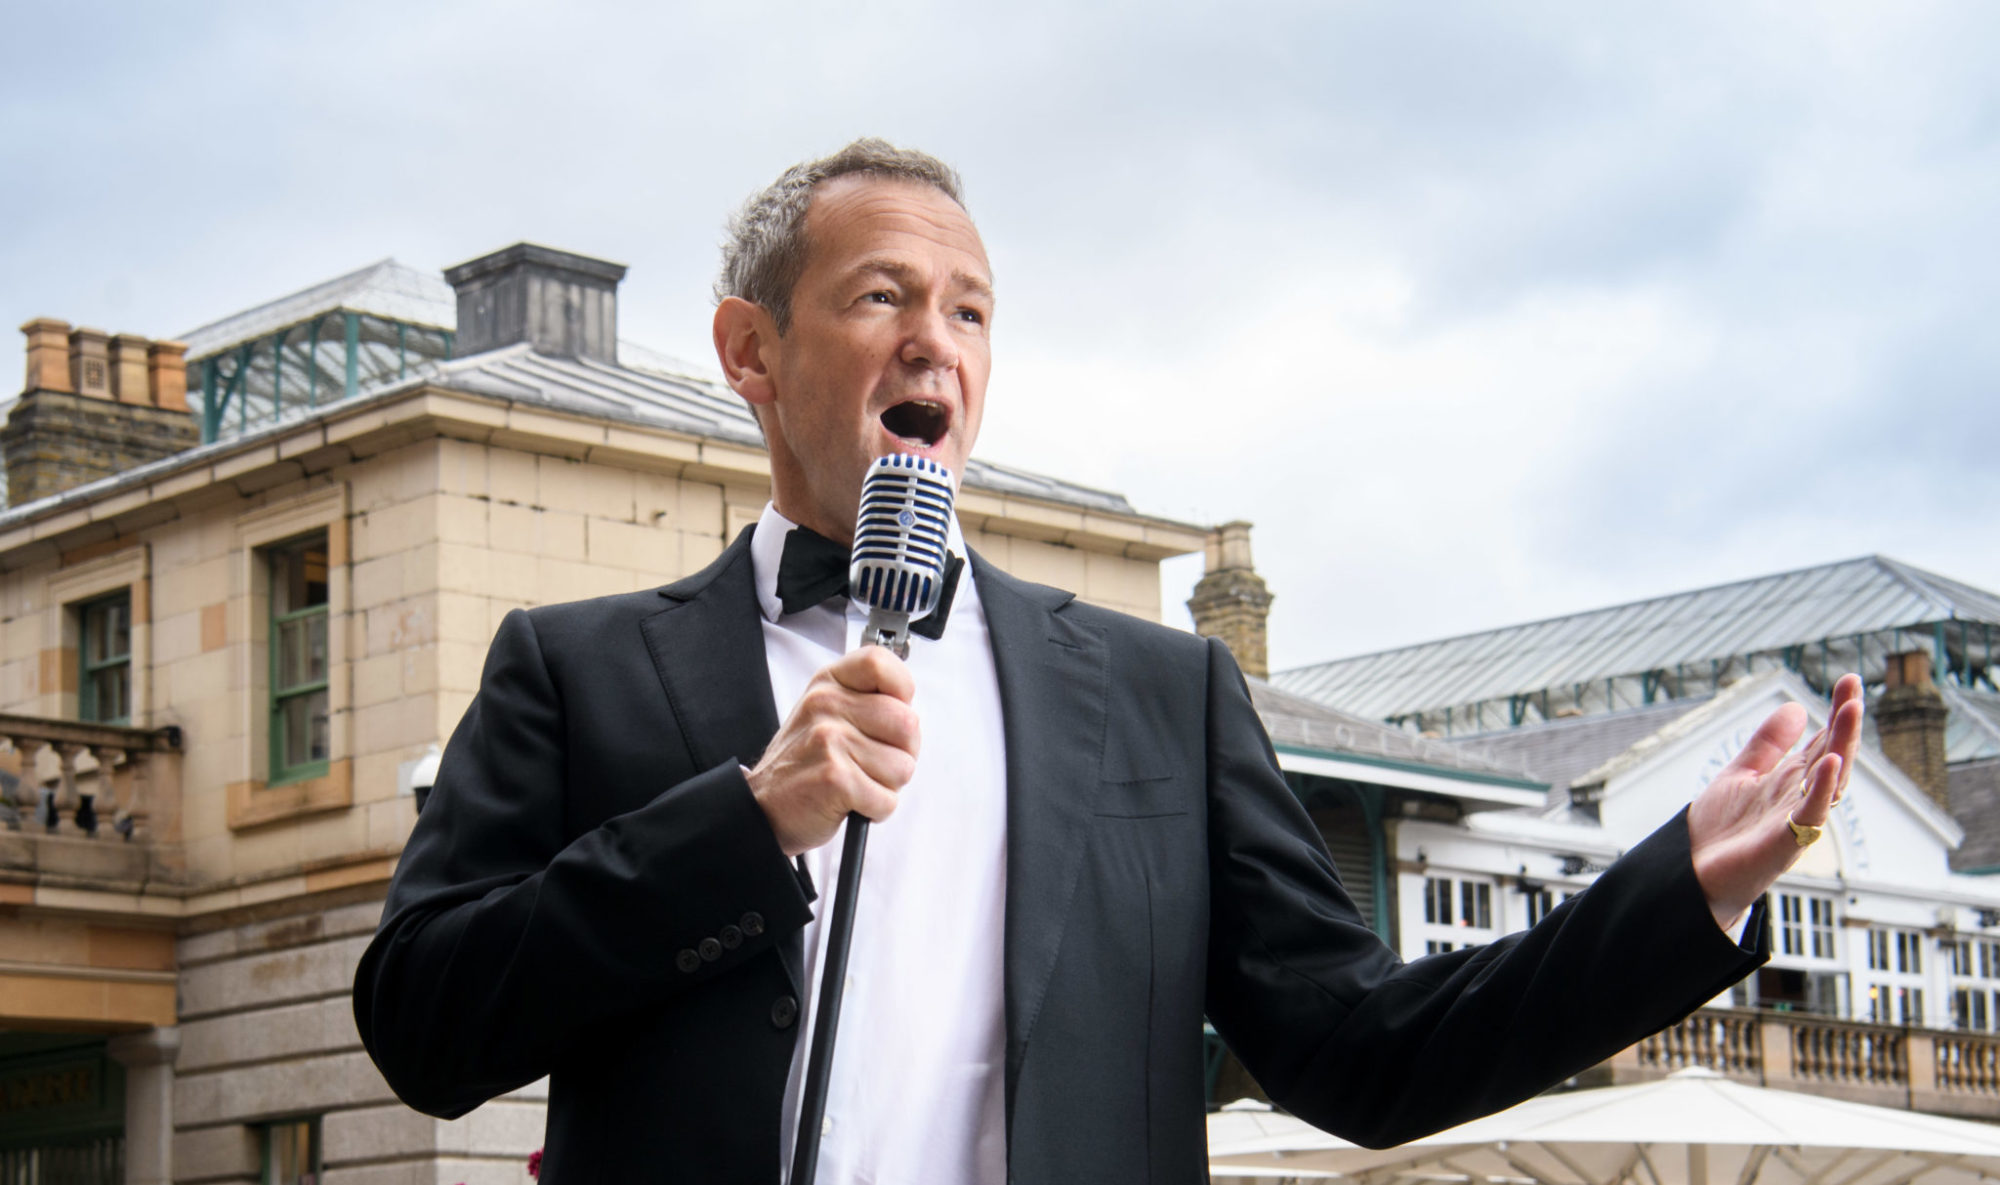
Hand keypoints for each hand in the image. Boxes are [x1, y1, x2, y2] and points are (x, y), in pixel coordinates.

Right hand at [746, 647, 919, 856]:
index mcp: (829, 683)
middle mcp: (826, 705)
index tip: (889, 716)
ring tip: (857, 782)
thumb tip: (911, 711)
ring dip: (887, 785)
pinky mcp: (835, 778)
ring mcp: (829, 739)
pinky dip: (876, 809)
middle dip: (902, 753)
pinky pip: (887, 799)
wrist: (763, 808)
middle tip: (872, 763)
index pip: (881, 663)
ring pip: (903, 766)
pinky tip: (851, 801)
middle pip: (907, 723)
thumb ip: (869, 701)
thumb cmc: (805, 763)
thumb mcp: (827, 714)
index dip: (901, 692)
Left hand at [1687, 673, 1864, 930]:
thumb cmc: (1721, 830)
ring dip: (1842, 746)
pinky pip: (1810, 814)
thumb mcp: (1742, 774)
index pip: (1823, 740)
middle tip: (1855, 687)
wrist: (1694, 876)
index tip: (1849, 679)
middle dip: (1846, 722)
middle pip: (1833, 754)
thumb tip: (1796, 707)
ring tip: (1851, 710)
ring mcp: (1796, 821)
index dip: (1836, 711)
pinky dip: (1820, 788)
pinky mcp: (1785, 842)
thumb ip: (1768, 745)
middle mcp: (1800, 798)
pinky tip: (1829, 762)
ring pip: (1829, 780)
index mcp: (1791, 781)